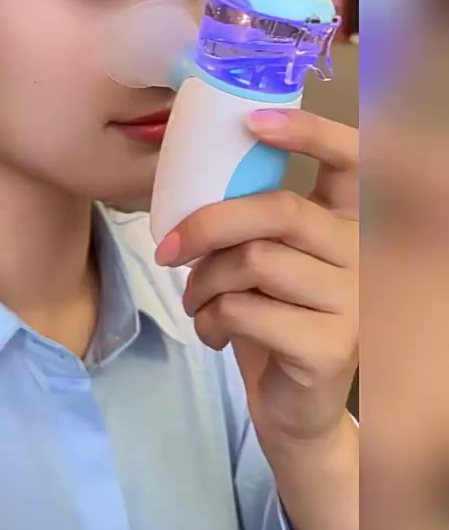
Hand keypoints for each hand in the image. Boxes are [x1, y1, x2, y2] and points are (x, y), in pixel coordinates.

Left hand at [155, 108, 358, 446]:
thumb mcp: (261, 261)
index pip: (349, 159)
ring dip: (203, 281)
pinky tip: (211, 332)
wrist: (291, 408)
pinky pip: (248, 310)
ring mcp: (354, 301)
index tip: (254, 122)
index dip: (309, 132)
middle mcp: (362, 252)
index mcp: (346, 221)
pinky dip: (212, 319)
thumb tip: (185, 180)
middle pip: (279, 209)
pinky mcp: (333, 346)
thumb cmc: (269, 318)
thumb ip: (249, 221)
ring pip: (254, 260)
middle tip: (168, 248)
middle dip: (209, 224)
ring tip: (193, 300)